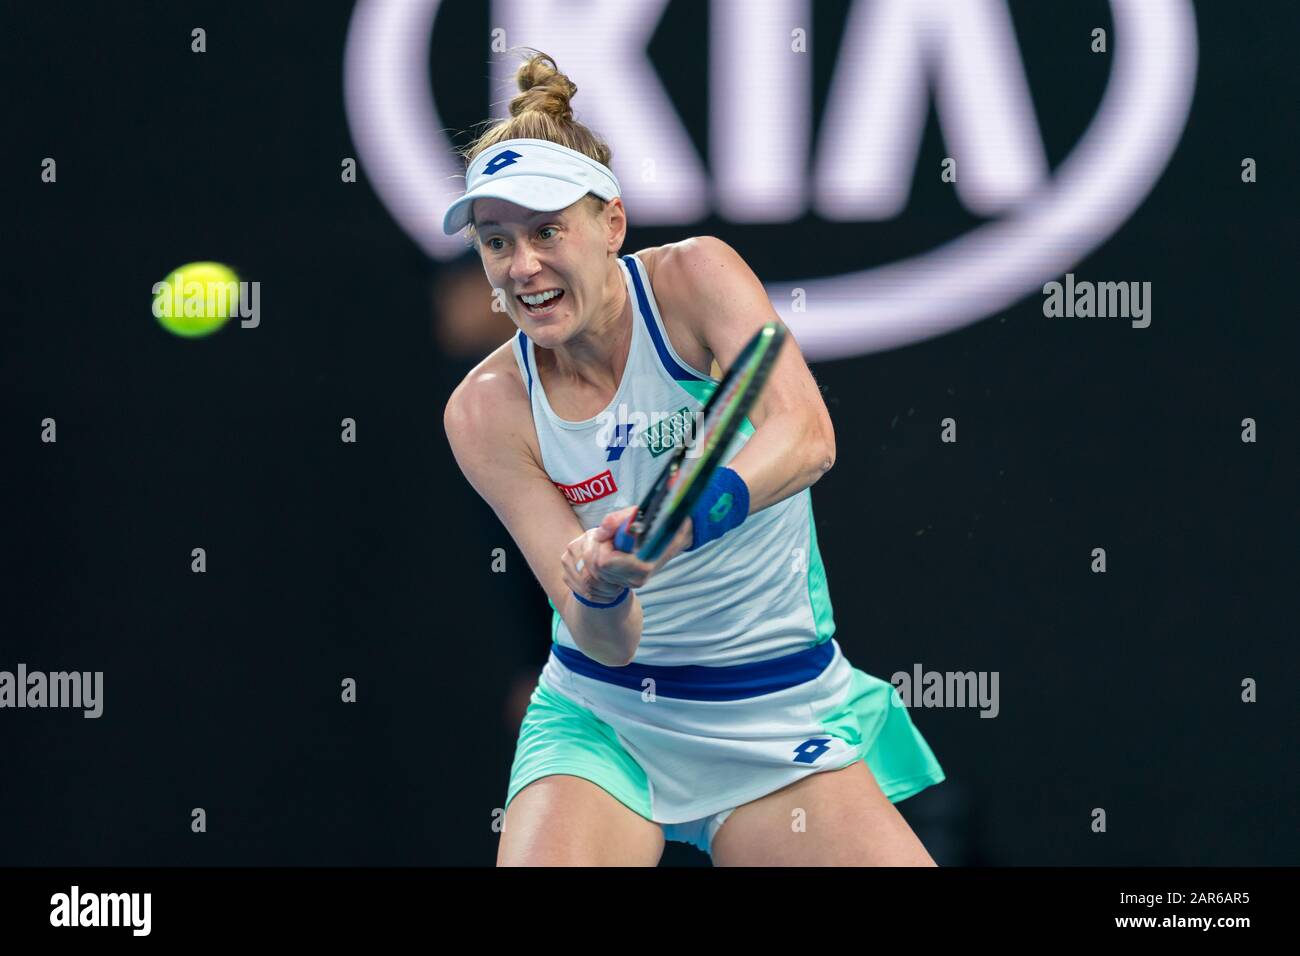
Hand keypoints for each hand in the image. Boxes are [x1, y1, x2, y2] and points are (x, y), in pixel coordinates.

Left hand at [562, 507, 693, 600]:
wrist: (674, 536)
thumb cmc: (654, 522)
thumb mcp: (635, 513)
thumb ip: (614, 521)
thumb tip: (600, 535)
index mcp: (641, 564)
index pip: (605, 561)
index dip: (603, 545)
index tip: (611, 535)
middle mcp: (638, 578)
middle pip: (599, 568)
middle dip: (599, 549)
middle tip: (611, 537)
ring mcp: (635, 583)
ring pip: (600, 573)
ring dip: (601, 556)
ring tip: (615, 544)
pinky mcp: (631, 584)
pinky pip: (606, 576)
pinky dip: (605, 563)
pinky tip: (617, 553)